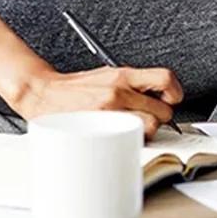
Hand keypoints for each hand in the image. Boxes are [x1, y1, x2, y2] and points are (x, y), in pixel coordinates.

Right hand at [12, 67, 183, 138]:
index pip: (165, 79)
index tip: (170, 100)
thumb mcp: (107, 75)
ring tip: (134, 131)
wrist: (41, 93)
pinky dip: (132, 142)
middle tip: (148, 120)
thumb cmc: (74, 89)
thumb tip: (158, 97)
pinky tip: (124, 139)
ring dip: (147, 132)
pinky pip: (131, 140)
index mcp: (122, 75)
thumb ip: (133, 84)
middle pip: (163, 110)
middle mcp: (118, 91)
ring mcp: (110, 111)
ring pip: (151, 128)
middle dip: (160, 118)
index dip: (174, 93)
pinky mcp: (100, 128)